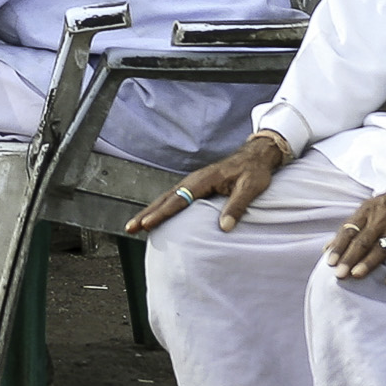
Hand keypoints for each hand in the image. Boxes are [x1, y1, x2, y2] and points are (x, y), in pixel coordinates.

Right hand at [125, 133, 284, 235]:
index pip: (178, 200)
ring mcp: (192, 183)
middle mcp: (193, 181)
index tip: (148, 224)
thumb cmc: (254, 172)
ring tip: (134, 226)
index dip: (162, 214)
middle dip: (146, 214)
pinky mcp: (194, 187)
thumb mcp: (250, 188)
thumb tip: (224, 227)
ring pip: (165, 199)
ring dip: (149, 212)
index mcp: (203, 180)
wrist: (255, 157)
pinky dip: (160, 208)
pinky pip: (173, 198)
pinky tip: (154, 217)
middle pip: (164, 199)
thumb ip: (237, 206)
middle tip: (130, 228)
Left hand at [325, 174, 385, 286]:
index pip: (349, 230)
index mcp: (368, 210)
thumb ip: (354, 223)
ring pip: (380, 249)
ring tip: (356, 275)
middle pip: (362, 242)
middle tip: (339, 274)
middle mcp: (381, 220)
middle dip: (349, 258)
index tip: (328, 260)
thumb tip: (330, 243)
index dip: (338, 246)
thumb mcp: (373, 204)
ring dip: (368, 263)